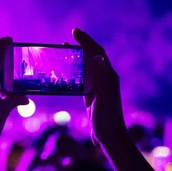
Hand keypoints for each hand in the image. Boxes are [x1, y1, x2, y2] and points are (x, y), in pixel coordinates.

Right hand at [72, 28, 127, 147]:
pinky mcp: (92, 97)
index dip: (86, 41)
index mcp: (109, 76)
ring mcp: (98, 88)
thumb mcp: (103, 96)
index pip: (97, 52)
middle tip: (64, 42)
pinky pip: (81, 81)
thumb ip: (101, 76)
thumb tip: (97, 55)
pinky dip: (73, 74)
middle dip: (79, 47)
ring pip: (85, 69)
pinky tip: (64, 76)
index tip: (74, 32)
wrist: (110, 138)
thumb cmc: (107, 118)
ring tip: (61, 55)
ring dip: (74, 60)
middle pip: (91, 58)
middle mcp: (105, 79)